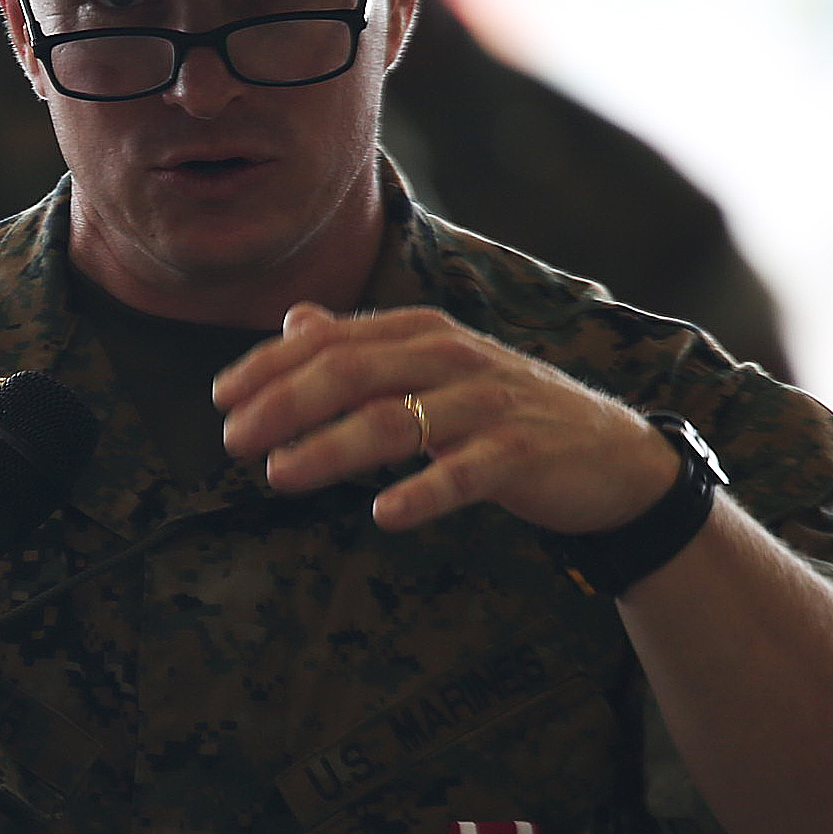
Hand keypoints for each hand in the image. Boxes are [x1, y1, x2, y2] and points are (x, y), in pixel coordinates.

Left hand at [213, 302, 678, 535]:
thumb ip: (362, 344)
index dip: (269, 368)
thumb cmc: (504, 412)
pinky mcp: (522, 451)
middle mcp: (452, 356)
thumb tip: (295, 320)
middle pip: (351, 372)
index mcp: (422, 332)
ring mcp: (489, 402)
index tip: (221, 400)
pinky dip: (422, 490)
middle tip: (233, 442)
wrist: (611, 456)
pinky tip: (383, 514)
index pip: (330, 341)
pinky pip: (464, 471)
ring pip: (395, 419)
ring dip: (330, 448)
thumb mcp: (432, 367)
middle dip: (283, 405)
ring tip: (280, 475)